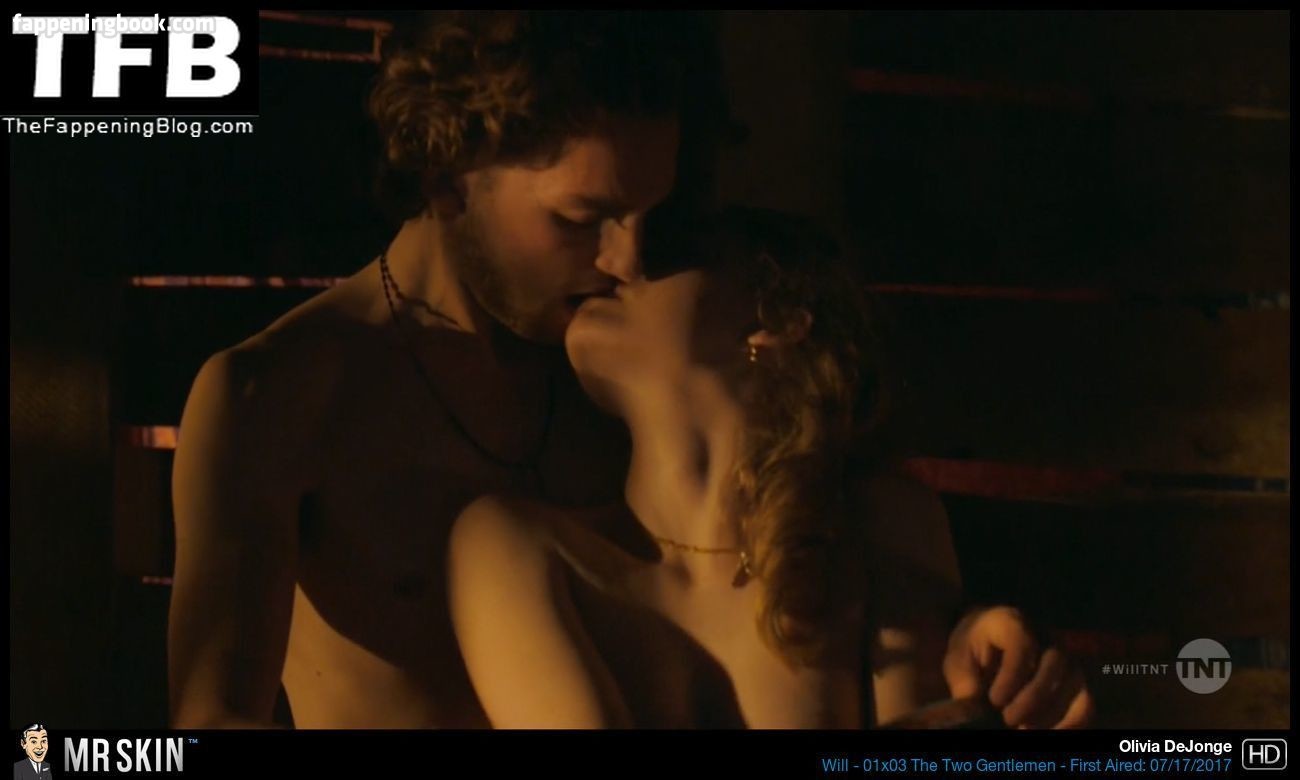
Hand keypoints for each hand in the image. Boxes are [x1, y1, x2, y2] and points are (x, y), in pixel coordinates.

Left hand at [942, 606, 1093, 728]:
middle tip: (1008, 719)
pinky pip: (1085, 701)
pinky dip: (1072, 722)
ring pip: (1076, 682)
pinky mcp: (1075, 679)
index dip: (1012, 675)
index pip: (1022, 644)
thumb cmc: (972, 649)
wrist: (986, 640)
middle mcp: (1046, 635)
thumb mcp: (959, 662)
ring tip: (1027, 730)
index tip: (994, 700)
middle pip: (1055, 662)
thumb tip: (971, 711)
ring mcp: (1065, 656)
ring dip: (1054, 712)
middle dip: (1033, 697)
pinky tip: (1050, 735)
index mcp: (1012, 623)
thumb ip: (966, 684)